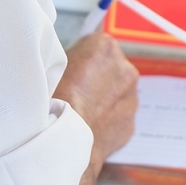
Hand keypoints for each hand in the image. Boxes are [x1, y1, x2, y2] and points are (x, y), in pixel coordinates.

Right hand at [54, 33, 137, 184]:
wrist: (65, 141)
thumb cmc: (55, 102)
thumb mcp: (54, 65)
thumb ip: (71, 56)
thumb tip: (73, 59)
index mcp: (105, 48)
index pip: (97, 44)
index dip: (83, 58)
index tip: (74, 69)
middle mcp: (125, 70)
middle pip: (111, 68)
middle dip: (97, 77)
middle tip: (75, 90)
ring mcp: (131, 99)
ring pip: (117, 94)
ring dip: (104, 99)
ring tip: (80, 111)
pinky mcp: (131, 124)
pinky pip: (118, 117)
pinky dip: (107, 120)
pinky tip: (88, 125)